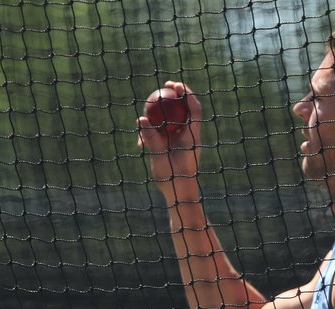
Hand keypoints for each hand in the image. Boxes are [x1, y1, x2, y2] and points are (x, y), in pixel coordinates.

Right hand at [137, 81, 202, 203]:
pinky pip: (165, 136)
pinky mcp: (174, 150)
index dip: (187, 94)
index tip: (175, 85)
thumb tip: (140, 120)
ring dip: (161, 116)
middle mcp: (189, 137)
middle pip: (185, 111)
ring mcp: (182, 143)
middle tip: (164, 85)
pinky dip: (154, 134)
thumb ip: (151, 138)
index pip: (194, 110)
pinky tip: (140, 141)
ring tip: (147, 110)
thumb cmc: (174, 179)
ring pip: (173, 122)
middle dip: (176, 96)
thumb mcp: (159, 158)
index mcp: (193, 137)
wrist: (180, 196)